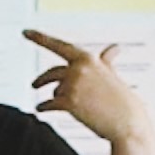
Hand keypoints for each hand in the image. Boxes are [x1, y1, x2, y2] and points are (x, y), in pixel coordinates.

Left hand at [24, 29, 154, 147]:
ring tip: (48, 103)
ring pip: (54, 89)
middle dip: (43, 79)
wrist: (128, 123)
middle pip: (53, 72)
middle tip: (35, 84)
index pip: (60, 46)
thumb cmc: (123, 101)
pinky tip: (40, 109)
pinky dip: (43, 107)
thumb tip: (114, 47)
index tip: (25, 32)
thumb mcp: (113, 76)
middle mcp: (79, 68)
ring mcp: (73, 85)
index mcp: (89, 59)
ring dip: (53, 96)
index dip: (40, 38)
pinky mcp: (69, 102)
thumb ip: (107, 62)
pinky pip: (49, 104)